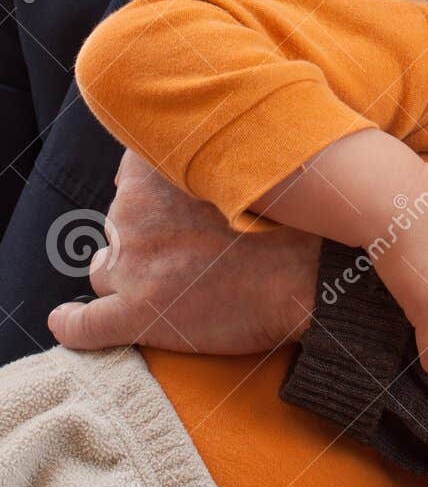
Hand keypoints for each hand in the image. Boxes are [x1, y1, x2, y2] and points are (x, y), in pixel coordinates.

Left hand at [48, 149, 319, 353]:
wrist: (304, 278)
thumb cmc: (284, 222)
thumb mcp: (245, 168)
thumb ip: (208, 161)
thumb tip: (190, 163)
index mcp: (158, 174)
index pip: (130, 174)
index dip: (150, 190)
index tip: (172, 202)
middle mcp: (133, 214)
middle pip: (119, 225)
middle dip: (145, 237)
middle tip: (188, 250)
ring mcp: (132, 266)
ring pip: (106, 268)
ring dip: (127, 274)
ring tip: (167, 285)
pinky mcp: (136, 314)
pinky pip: (83, 325)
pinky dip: (72, 324)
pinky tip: (65, 321)